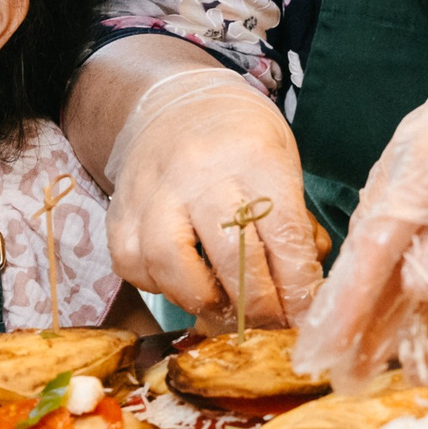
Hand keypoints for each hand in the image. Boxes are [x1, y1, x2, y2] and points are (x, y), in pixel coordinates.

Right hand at [103, 68, 323, 329]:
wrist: (177, 103)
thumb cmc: (242, 140)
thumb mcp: (283, 163)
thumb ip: (295, 223)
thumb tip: (305, 288)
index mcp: (255, 158)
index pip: (283, 233)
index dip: (297, 284)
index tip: (308, 314)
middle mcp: (200, 174)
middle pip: (234, 257)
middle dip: (259, 305)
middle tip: (273, 325)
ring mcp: (154, 194)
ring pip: (175, 268)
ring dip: (206, 302)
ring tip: (227, 310)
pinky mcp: (119, 215)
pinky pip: (137, 269)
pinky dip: (164, 288)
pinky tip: (186, 285)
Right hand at [294, 11, 427, 389]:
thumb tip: (412, 286)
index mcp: (422, 171)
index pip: (371, 251)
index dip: (345, 308)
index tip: (320, 353)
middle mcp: (406, 170)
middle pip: (369, 255)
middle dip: (350, 318)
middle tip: (332, 375)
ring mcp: (416, 170)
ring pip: (390, 248)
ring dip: (382, 305)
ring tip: (368, 361)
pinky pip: (413, 230)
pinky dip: (410, 273)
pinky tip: (410, 310)